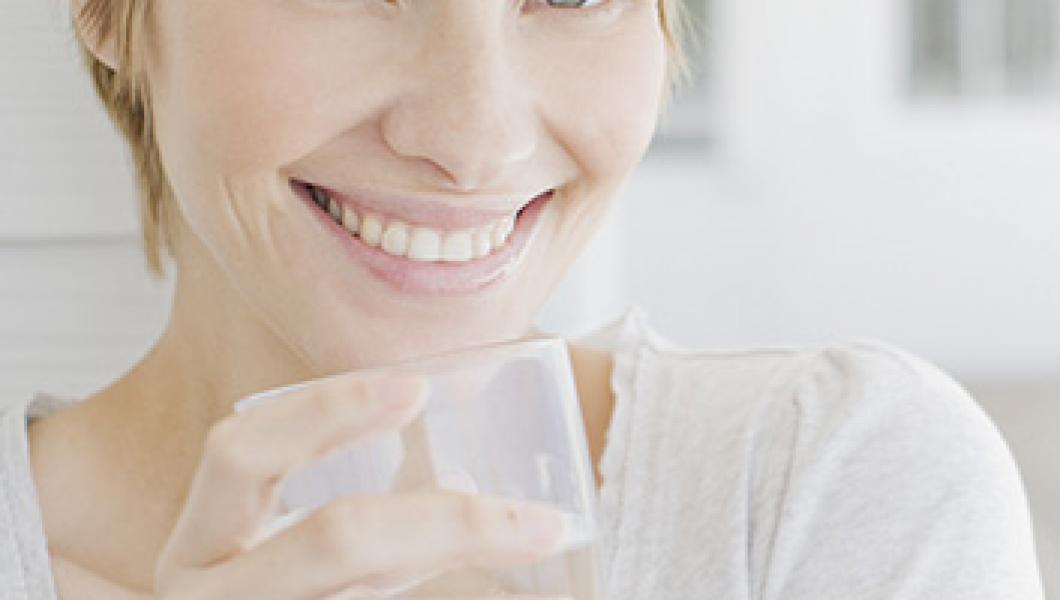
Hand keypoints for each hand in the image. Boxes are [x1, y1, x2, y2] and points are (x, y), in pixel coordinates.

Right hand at [153, 371, 568, 598]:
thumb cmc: (276, 595)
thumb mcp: (279, 561)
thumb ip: (344, 525)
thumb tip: (462, 480)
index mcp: (198, 545)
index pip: (241, 453)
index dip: (325, 411)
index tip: (417, 388)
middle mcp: (207, 596)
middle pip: (332, 540)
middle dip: (446, 523)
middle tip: (539, 520)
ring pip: (369, 595)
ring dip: (464, 561)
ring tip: (537, 546)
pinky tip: (512, 594)